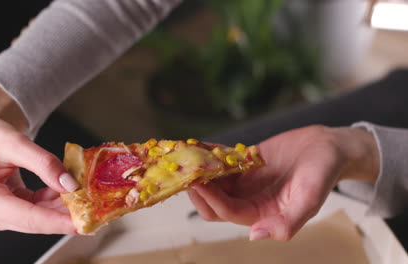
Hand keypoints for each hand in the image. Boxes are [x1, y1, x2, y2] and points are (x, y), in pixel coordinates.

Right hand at [0, 82, 78, 233]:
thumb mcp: (15, 143)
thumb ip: (44, 164)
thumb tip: (70, 185)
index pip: (30, 217)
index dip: (59, 222)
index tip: (84, 222)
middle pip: (37, 221)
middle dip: (67, 216)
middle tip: (95, 209)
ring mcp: (1, 213)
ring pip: (40, 217)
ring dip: (64, 208)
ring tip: (88, 197)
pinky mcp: (11, 208)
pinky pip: (38, 208)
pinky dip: (56, 200)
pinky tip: (71, 190)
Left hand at [188, 125, 378, 240]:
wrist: (329, 148)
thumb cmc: (323, 174)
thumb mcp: (310, 199)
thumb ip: (288, 222)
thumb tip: (256, 236)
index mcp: (262, 214)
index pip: (227, 211)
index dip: (210, 199)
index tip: (196, 182)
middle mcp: (250, 200)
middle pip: (214, 202)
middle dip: (198, 190)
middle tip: (185, 172)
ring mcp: (245, 182)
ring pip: (214, 182)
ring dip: (200, 171)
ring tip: (185, 156)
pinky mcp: (244, 163)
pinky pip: (222, 161)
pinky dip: (209, 154)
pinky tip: (198, 144)